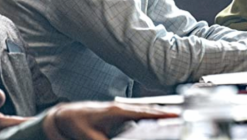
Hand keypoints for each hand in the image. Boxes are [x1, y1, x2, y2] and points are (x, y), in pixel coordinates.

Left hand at [43, 102, 176, 139]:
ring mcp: (120, 111)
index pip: (143, 112)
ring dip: (157, 114)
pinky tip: (154, 122)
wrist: (66, 116)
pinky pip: (137, 115)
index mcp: (117, 111)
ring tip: (172, 118)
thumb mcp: (90, 137)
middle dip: (164, 113)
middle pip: (148, 110)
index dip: (160, 114)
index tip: (175, 115)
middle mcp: (120, 109)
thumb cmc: (77, 122)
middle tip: (180, 117)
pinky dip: (148, 117)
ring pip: (144, 111)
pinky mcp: (118, 116)